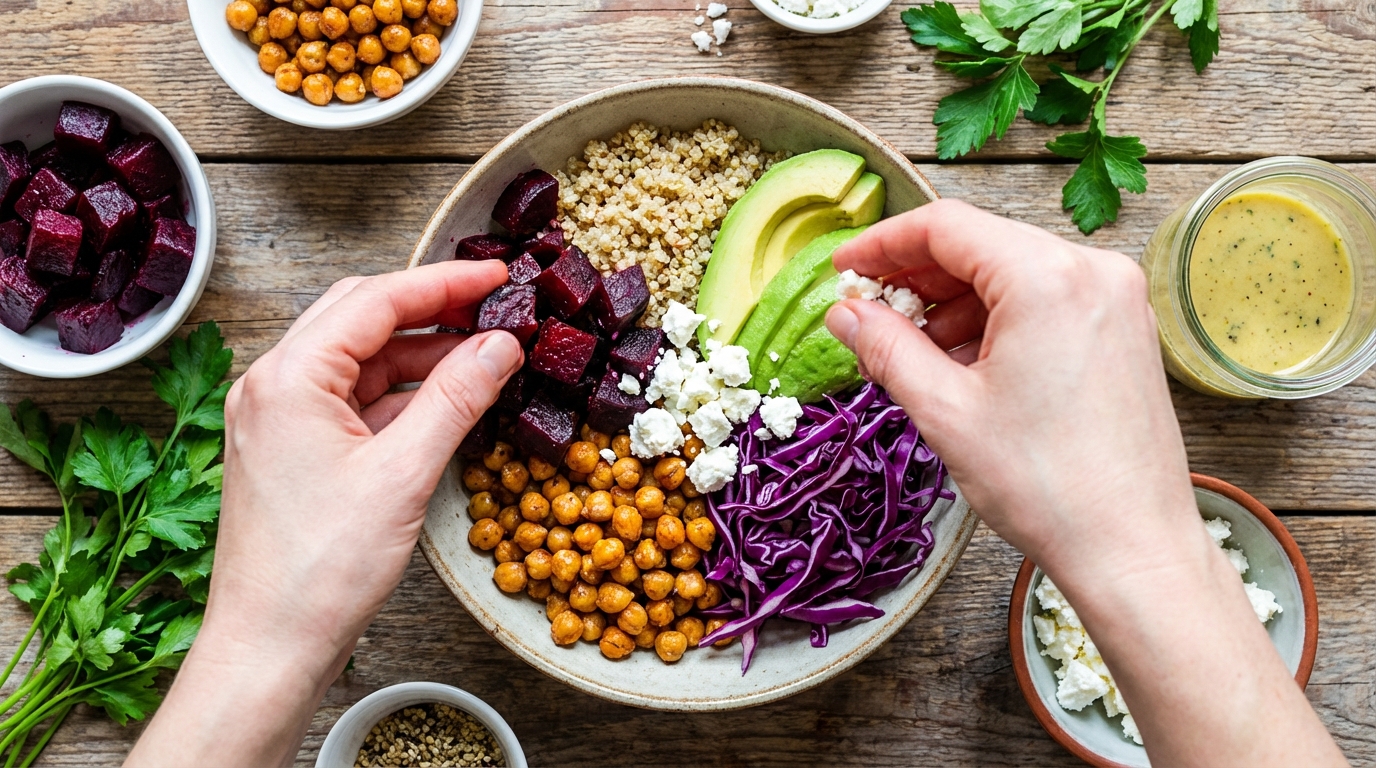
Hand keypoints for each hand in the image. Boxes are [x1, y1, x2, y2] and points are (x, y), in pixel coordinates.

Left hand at [128, 261, 522, 767]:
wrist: (268, 648)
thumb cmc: (318, 571)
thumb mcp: (403, 474)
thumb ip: (456, 398)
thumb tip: (500, 346)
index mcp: (288, 377)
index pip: (375, 300)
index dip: (446, 283)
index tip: (500, 277)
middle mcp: (274, 386)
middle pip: (362, 317)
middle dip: (432, 308)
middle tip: (494, 307)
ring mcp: (280, 419)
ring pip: (360, 360)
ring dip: (421, 354)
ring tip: (485, 356)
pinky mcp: (294, 451)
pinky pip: (354, 401)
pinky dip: (402, 394)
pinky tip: (448, 401)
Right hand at [826, 198, 1188, 581]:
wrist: (1132, 547)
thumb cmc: (1048, 487)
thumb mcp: (945, 412)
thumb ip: (887, 348)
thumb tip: (846, 313)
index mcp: (1047, 278)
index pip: (946, 226)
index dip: (883, 243)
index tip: (844, 269)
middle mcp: (1092, 271)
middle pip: (981, 244)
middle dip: (916, 277)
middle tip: (867, 313)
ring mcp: (1116, 299)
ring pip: (1012, 273)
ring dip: (953, 302)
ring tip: (910, 350)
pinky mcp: (1124, 330)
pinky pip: (1046, 300)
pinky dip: (996, 320)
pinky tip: (962, 362)